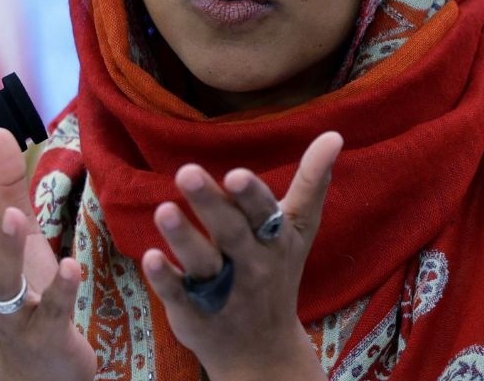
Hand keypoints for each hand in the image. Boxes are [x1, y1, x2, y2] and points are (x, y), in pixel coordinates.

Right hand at [0, 128, 95, 380]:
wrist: (44, 368)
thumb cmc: (29, 293)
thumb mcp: (19, 237)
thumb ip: (9, 187)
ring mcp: (14, 314)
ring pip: (1, 284)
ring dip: (7, 249)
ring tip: (16, 218)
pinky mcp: (47, 335)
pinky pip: (51, 313)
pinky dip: (60, 290)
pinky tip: (70, 266)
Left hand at [141, 131, 342, 380]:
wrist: (263, 350)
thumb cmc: (278, 272)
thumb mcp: (298, 230)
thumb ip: (311, 181)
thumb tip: (333, 134)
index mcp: (274, 240)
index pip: (263, 213)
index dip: (250, 195)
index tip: (235, 174)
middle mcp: (250, 265)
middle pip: (230, 233)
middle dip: (210, 204)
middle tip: (187, 172)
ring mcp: (221, 290)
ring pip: (202, 263)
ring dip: (183, 237)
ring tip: (164, 209)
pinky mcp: (193, 312)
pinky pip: (178, 295)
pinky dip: (165, 279)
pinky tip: (150, 257)